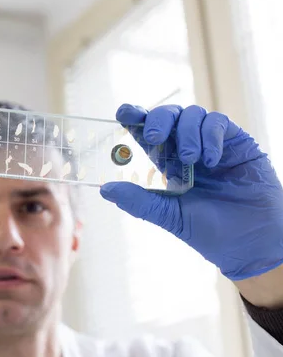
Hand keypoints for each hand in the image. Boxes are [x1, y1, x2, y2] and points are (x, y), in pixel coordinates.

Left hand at [100, 104, 282, 280]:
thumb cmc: (209, 232)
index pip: (147, 134)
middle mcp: (187, 149)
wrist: (251, 243)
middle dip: (158, 120)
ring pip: (192, 115)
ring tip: (191, 158)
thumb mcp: (169, 216)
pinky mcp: (236, 143)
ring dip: (187, 133)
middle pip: (168, 117)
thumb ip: (139, 202)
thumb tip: (104, 190)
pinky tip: (213, 160)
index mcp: (167, 164)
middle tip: (155, 137)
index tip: (122, 113)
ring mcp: (212, 144)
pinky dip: (211, 136)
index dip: (135, 118)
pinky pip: (218, 124)